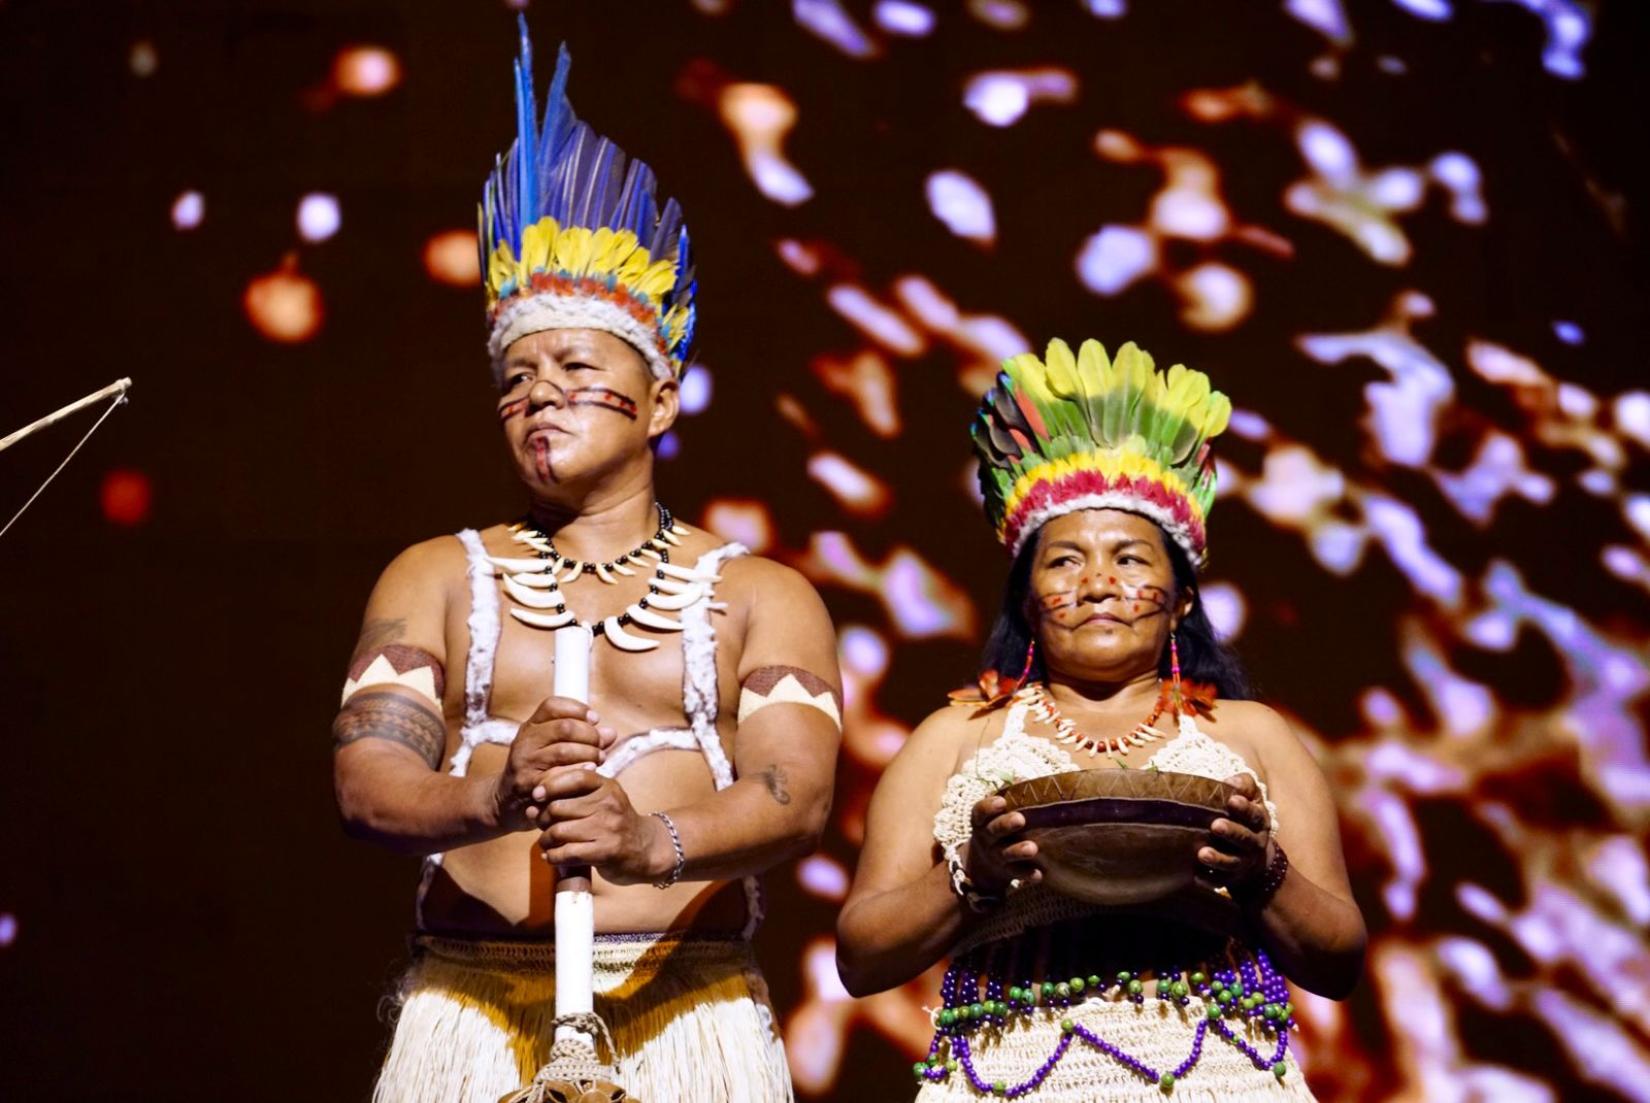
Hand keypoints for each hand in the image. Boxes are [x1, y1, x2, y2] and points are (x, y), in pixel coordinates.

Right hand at [492, 696, 615, 831]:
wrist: (506, 801)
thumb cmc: (538, 770)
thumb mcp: (553, 747)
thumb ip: (582, 738)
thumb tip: (611, 732)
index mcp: (530, 727)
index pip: (552, 705)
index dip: (578, 708)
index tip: (595, 719)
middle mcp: (525, 742)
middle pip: (564, 727)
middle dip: (590, 735)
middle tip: (601, 745)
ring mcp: (525, 763)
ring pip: (564, 751)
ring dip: (589, 754)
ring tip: (599, 760)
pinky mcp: (529, 785)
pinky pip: (559, 776)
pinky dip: (578, 772)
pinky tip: (589, 773)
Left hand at [535, 767, 672, 884]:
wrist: (646, 850)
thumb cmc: (616, 823)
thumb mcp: (604, 799)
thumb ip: (572, 796)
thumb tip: (532, 803)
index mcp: (607, 786)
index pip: (574, 777)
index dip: (550, 785)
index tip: (536, 795)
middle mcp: (609, 804)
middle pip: (558, 807)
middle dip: (542, 818)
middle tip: (541, 825)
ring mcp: (608, 828)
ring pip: (559, 831)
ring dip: (545, 840)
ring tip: (546, 842)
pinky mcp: (606, 852)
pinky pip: (567, 853)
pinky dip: (553, 857)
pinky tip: (552, 856)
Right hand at [965, 793, 1042, 896]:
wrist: (981, 865)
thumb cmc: (995, 828)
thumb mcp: (994, 813)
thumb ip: (1007, 795)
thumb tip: (1022, 776)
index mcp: (981, 821)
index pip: (979, 812)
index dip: (989, 807)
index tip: (1002, 802)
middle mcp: (986, 839)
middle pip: (993, 831)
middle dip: (1005, 825)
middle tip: (1020, 819)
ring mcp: (996, 857)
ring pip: (1006, 854)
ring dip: (1018, 851)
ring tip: (1032, 848)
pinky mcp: (1007, 873)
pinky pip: (1017, 874)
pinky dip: (1027, 875)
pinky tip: (1038, 874)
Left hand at [1198, 772, 1271, 887]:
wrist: (1256, 859)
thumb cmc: (1245, 819)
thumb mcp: (1251, 798)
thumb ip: (1244, 785)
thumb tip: (1230, 781)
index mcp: (1259, 821)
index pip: (1254, 814)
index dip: (1245, 808)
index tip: (1232, 800)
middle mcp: (1254, 843)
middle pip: (1245, 839)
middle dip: (1231, 832)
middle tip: (1215, 825)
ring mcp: (1242, 862)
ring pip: (1232, 862)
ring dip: (1218, 859)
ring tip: (1202, 854)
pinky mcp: (1230, 878)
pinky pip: (1219, 881)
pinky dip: (1209, 879)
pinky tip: (1196, 875)